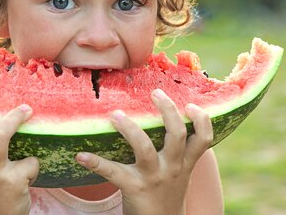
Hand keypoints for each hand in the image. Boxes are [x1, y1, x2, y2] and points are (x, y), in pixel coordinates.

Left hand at [75, 89, 213, 214]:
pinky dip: (96, 163)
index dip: (202, 120)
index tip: (191, 103)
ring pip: (144, 148)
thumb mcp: (180, 173)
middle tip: (155, 92)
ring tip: (117, 114)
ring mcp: (153, 177)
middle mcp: (172, 168)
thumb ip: (178, 150)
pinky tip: (81, 156)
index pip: (203, 139)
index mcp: (185, 163)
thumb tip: (169, 116)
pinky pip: (112, 173)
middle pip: (176, 134)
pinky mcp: (133, 188)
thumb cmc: (166, 193)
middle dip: (168, 110)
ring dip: (130, 129)